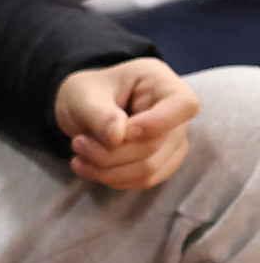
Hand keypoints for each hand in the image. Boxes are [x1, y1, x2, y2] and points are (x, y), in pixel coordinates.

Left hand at [53, 58, 198, 190]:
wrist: (84, 108)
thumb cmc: (87, 93)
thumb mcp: (82, 95)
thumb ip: (99, 114)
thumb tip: (117, 138)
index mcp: (160, 81)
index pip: (184, 105)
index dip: (156, 123)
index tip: (121, 132)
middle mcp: (175, 111)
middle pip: (156, 145)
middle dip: (110, 153)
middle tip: (77, 143)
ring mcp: (173, 139)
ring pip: (150, 169)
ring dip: (108, 170)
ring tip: (79, 156)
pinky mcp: (163, 161)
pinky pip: (145, 180)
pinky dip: (114, 179)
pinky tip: (90, 168)